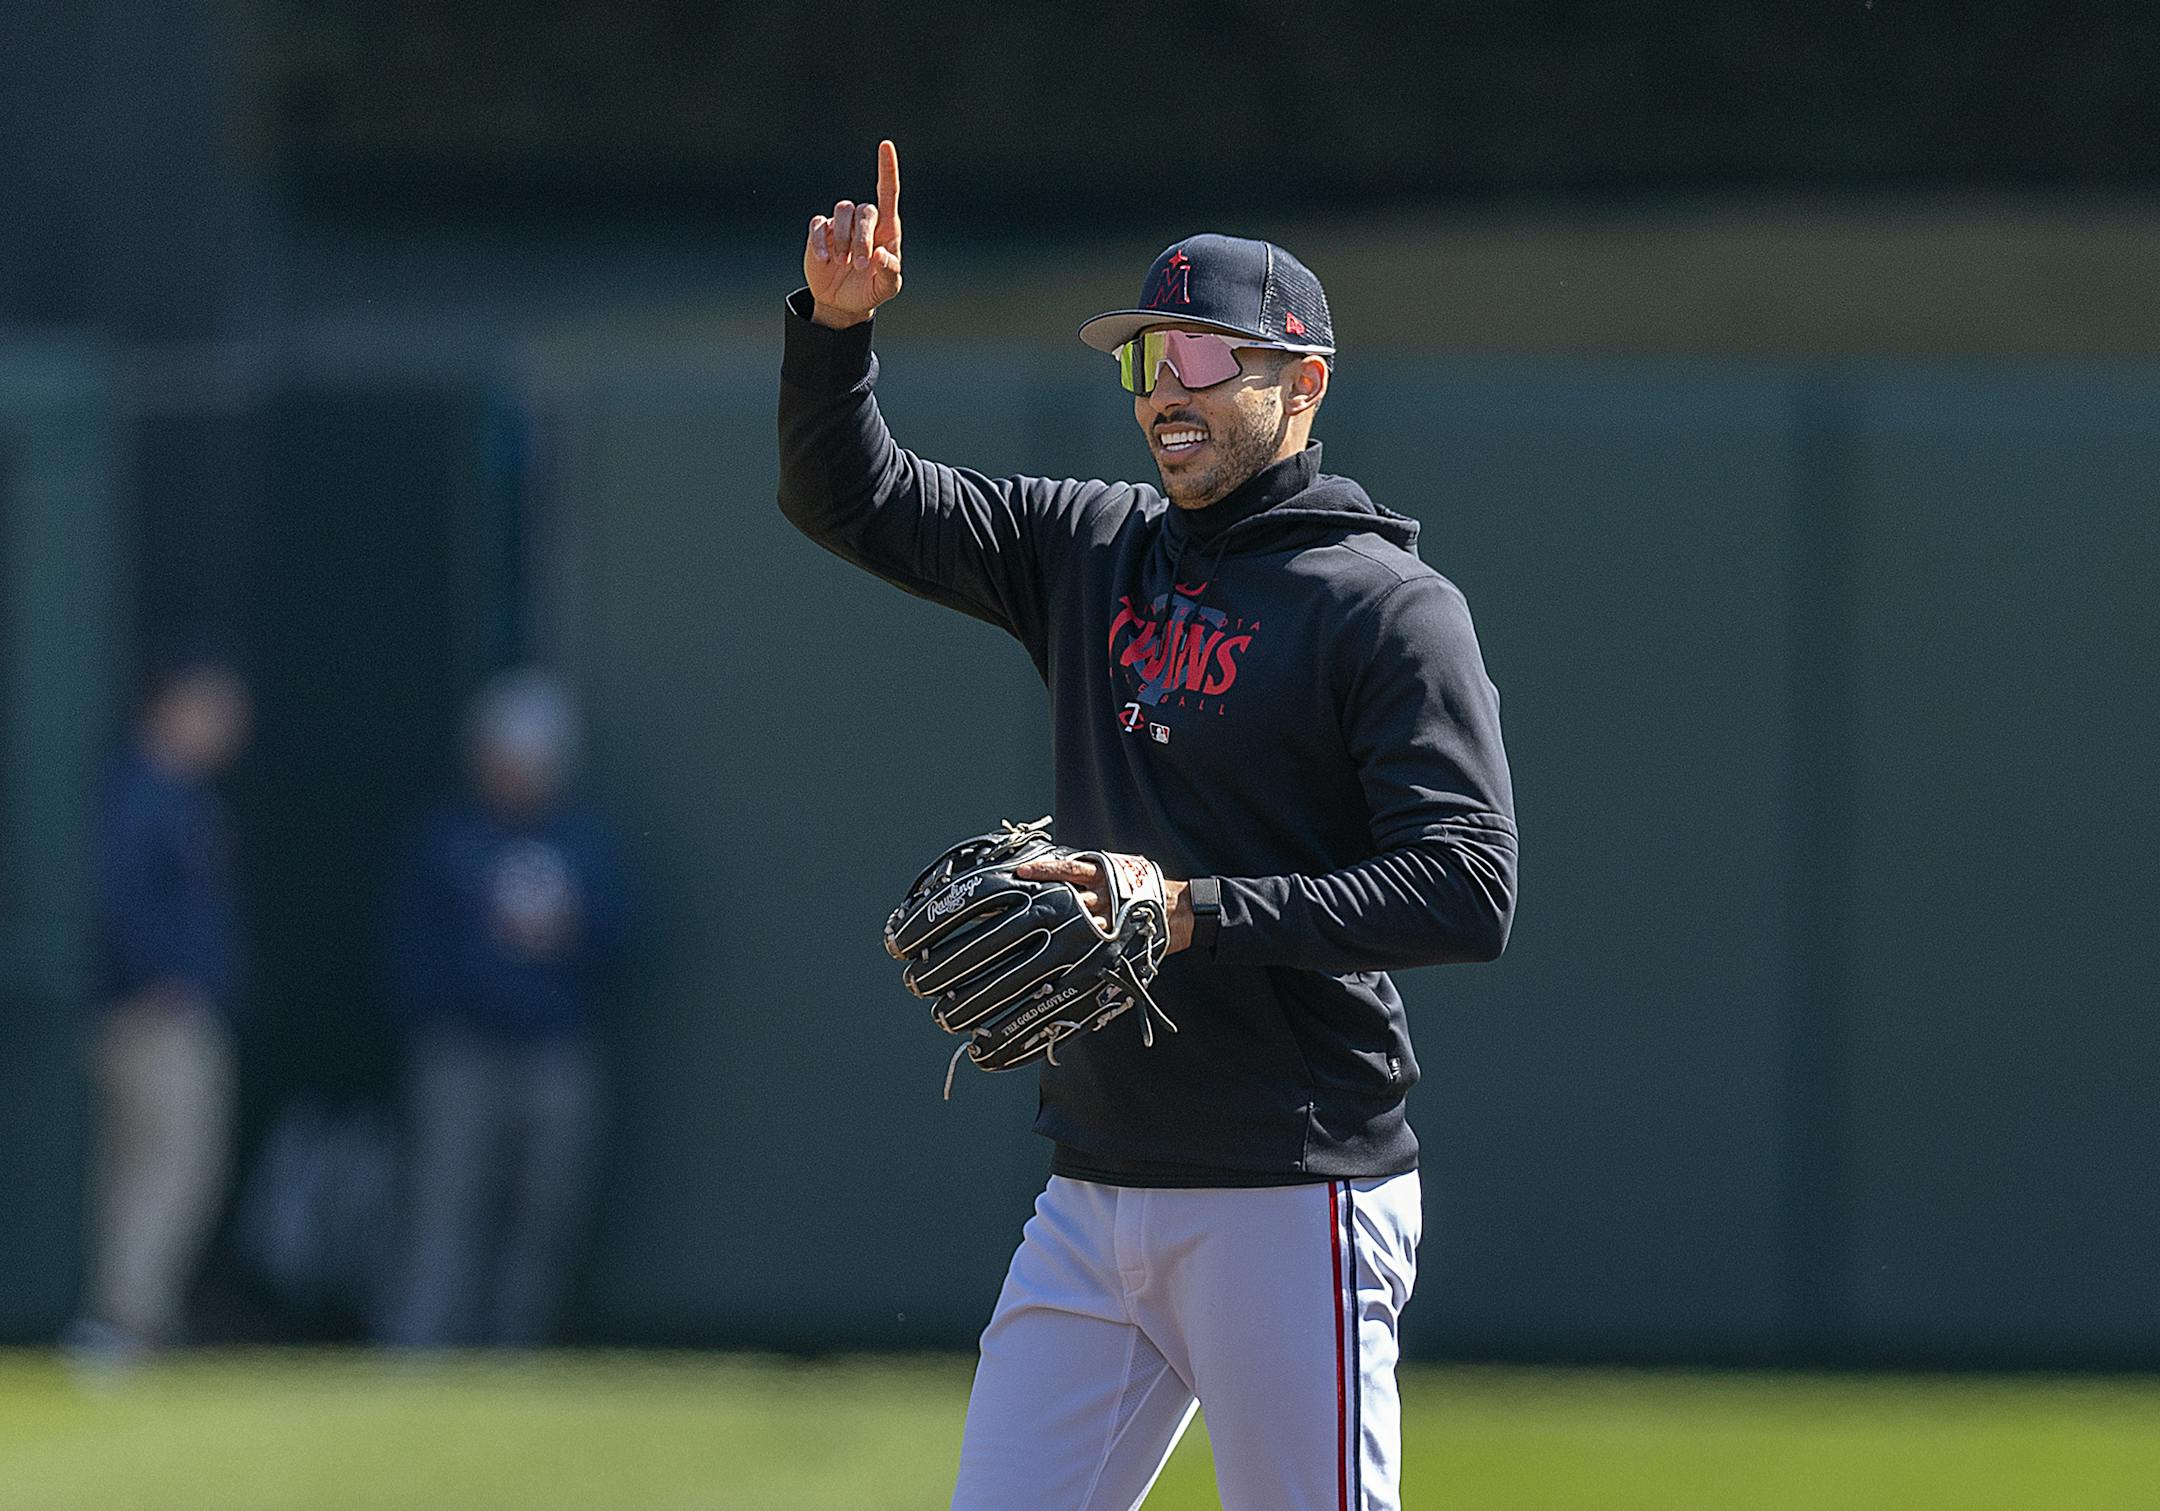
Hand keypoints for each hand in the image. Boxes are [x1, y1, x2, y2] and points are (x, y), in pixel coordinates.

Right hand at [804, 139, 902, 328]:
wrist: (843, 303)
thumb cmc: (871, 290)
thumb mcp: (887, 288)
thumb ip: (890, 272)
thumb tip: (881, 253)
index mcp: (886, 229)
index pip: (888, 192)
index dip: (887, 168)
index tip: (885, 145)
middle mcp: (864, 222)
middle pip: (865, 210)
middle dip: (863, 238)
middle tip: (860, 265)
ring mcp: (841, 225)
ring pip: (842, 211)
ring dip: (843, 238)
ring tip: (843, 262)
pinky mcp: (820, 233)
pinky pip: (818, 225)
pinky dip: (821, 242)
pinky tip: (824, 260)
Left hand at [1016, 852, 1194, 953]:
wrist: (1182, 910)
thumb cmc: (1148, 887)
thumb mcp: (1122, 870)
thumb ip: (1095, 872)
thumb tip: (1063, 872)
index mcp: (1105, 874)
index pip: (1068, 869)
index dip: (1044, 870)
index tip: (1021, 872)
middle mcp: (1104, 894)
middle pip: (1067, 898)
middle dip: (1043, 905)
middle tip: (1016, 908)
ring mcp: (1110, 918)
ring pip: (1077, 923)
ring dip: (1056, 931)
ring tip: (1028, 939)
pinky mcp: (1117, 939)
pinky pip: (1092, 947)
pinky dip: (1077, 955)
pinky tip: (1057, 964)